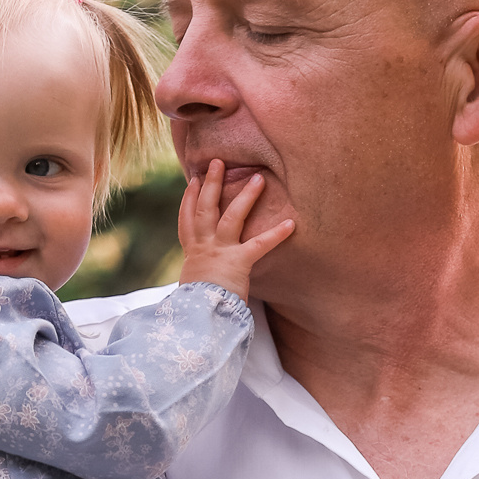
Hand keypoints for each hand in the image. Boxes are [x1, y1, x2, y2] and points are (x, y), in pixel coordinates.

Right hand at [177, 158, 294, 299]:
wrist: (196, 316)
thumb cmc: (194, 309)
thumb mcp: (191, 290)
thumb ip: (199, 280)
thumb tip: (200, 286)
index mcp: (192, 254)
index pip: (186, 221)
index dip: (188, 199)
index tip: (193, 182)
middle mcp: (204, 247)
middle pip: (205, 208)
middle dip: (212, 184)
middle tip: (218, 162)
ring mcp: (221, 252)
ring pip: (232, 216)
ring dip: (246, 195)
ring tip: (258, 177)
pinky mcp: (239, 262)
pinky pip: (260, 245)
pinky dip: (277, 234)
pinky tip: (292, 223)